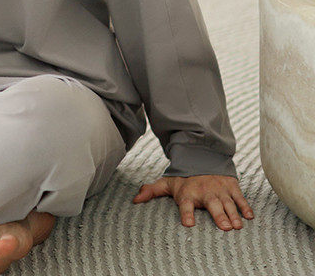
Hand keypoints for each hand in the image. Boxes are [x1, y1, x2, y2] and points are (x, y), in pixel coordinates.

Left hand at [132, 174, 253, 230]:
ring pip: (228, 203)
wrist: (200, 157)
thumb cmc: (184, 177)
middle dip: (219, 216)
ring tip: (237, 225)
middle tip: (225, 227)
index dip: (186, 214)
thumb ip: (151, 191)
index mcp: (187, 193)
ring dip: (233, 214)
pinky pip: (240, 197)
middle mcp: (204, 192)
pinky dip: (245, 206)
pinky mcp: (231, 186)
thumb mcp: (167, 183)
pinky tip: (250, 216)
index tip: (188, 224)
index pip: (185, 205)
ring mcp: (219, 189)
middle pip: (212, 205)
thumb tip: (134, 200)